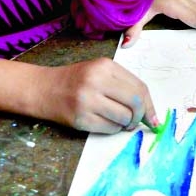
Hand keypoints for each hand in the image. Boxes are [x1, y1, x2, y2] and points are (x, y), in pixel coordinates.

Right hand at [32, 58, 156, 133]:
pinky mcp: (79, 118)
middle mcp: (97, 81)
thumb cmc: (76, 80)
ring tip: (118, 121)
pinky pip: (109, 128)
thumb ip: (124, 85)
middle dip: (140, 116)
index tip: (154, 117)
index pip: (139, 87)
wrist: (41, 88)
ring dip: (126, 124)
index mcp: (106, 66)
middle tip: (135, 121)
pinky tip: (106, 123)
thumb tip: (150, 112)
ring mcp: (87, 100)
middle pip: (135, 103)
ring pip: (124, 117)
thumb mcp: (100, 72)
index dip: (150, 105)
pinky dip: (113, 129)